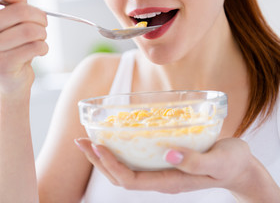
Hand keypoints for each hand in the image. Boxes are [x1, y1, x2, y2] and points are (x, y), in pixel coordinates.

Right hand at [0, 0, 48, 96]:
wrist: (10, 80)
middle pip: (19, 11)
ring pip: (29, 30)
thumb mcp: (12, 18)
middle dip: (39, 16)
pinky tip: (40, 49)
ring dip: (42, 33)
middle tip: (42, 23)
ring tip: (40, 37)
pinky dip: (43, 47)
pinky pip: (33, 47)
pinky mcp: (1, 65)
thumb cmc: (12, 44)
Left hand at [75, 137, 279, 201]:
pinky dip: (119, 151)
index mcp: (170, 181)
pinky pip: (134, 161)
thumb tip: (169, 153)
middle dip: (98, 160)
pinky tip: (113, 139)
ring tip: (88, 140)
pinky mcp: (162, 162)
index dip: (111, 165)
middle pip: (120, 176)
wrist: (238, 167)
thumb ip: (195, 160)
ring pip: (124, 170)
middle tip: (81, 140)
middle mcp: (160, 178)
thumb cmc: (230, 162)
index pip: (131, 180)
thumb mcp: (218, 161)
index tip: (97, 146)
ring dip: (104, 156)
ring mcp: (160, 171)